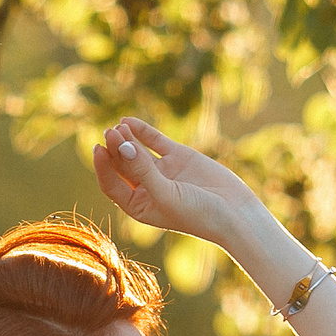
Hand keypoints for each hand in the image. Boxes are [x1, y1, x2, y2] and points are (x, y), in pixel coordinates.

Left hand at [90, 118, 262, 244]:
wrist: (235, 214)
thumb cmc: (198, 214)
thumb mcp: (166, 194)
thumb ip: (143, 170)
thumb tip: (122, 145)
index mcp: (138, 207)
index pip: (112, 184)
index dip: (103, 166)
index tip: (99, 149)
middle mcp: (147, 188)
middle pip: (122, 164)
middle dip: (115, 149)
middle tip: (110, 133)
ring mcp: (162, 171)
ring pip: (137, 151)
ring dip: (126, 139)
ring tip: (117, 127)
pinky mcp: (178, 157)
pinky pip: (155, 141)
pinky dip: (141, 131)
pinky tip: (127, 120)